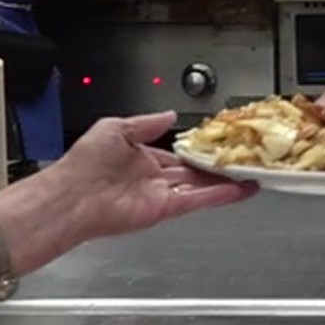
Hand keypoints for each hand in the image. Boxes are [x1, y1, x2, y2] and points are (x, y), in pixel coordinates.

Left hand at [50, 112, 253, 239]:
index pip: (178, 153)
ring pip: (201, 187)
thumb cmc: (84, 162)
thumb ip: (146, 123)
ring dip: (226, 183)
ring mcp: (159, 194)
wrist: (72, 195)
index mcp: (140, 156)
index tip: (221, 144)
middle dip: (218, 167)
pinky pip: (196, 200)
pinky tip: (239, 191)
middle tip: (244, 161)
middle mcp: (152, 177)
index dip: (200, 149)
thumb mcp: (115, 127)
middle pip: (194, 171)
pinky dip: (219, 196)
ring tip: (252, 177)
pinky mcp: (164, 209)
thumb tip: (169, 114)